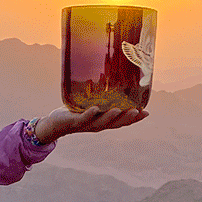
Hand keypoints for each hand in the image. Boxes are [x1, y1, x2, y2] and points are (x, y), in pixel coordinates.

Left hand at [31, 105, 147, 145]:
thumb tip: (110, 76)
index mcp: (102, 121)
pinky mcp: (74, 121)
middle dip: (127, 118)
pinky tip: (95, 108)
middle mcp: (97, 125)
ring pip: (100, 122)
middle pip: (114, 124)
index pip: (121, 121)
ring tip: (120, 110)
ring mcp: (86, 124)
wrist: (54, 124)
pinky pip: (82, 118)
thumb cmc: (74, 112)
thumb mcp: (90, 103)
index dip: (134, 119)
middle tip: (139, 111)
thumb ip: (100, 95)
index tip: (146, 112)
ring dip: (110, 117)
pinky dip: (89, 114)